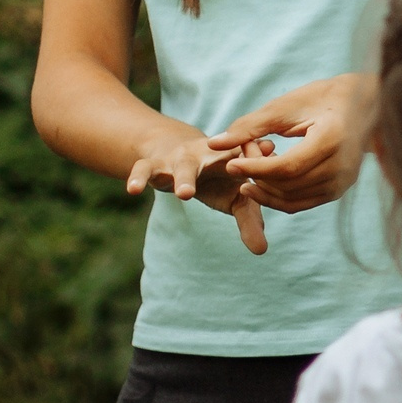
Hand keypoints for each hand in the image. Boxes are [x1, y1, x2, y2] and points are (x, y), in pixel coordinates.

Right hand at [129, 132, 270, 254]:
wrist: (176, 151)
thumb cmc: (217, 178)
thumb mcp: (234, 197)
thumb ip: (249, 220)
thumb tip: (262, 252)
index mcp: (235, 157)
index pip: (251, 151)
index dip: (259, 154)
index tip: (269, 156)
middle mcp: (209, 153)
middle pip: (222, 155)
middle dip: (231, 161)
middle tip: (240, 174)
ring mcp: (180, 158)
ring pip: (183, 166)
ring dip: (185, 178)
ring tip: (184, 195)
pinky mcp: (155, 164)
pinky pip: (144, 169)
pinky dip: (139, 178)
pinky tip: (132, 191)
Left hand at [207, 74, 373, 214]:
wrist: (364, 104)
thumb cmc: (322, 98)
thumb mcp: (285, 106)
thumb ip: (250, 126)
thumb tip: (213, 144)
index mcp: (332, 139)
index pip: (288, 167)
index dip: (256, 169)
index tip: (230, 165)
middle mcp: (343, 165)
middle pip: (289, 185)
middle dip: (257, 179)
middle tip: (235, 165)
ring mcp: (344, 180)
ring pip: (294, 199)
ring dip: (265, 191)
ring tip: (247, 175)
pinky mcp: (340, 189)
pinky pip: (303, 202)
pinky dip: (279, 198)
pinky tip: (262, 184)